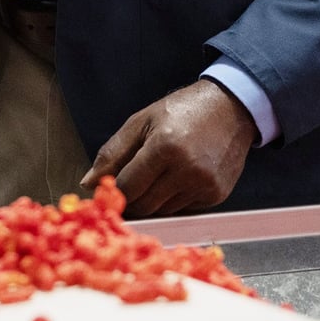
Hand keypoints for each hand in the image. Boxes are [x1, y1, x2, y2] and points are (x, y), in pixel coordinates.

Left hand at [82, 80, 257, 217]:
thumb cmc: (181, 111)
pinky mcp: (217, 195)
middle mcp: (187, 169)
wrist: (231, 109)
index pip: (128, 187)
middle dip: (131, 201)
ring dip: (152, 201)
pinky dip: (173, 200)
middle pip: (144, 205)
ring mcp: (204, 185)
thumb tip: (88, 183)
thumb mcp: (141, 121)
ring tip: (155, 179)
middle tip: (127, 189)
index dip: (114, 191)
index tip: (106, 191)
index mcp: (164, 146)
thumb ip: (113, 152)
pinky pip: (184, 209)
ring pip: (163, 210)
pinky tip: (177, 179)